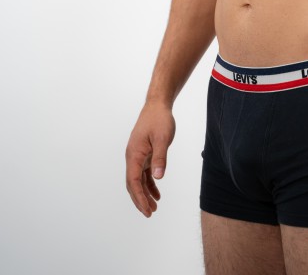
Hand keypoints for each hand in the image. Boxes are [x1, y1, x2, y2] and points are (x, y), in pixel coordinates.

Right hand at [125, 102, 175, 216]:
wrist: (157, 105)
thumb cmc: (159, 119)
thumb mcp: (162, 138)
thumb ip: (160, 157)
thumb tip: (158, 177)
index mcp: (134, 154)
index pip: (133, 181)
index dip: (139, 196)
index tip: (146, 209)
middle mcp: (133, 156)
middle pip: (133, 183)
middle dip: (140, 199)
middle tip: (150, 213)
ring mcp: (138, 155)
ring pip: (138, 180)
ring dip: (145, 193)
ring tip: (154, 207)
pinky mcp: (144, 154)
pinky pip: (144, 173)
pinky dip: (149, 184)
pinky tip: (157, 193)